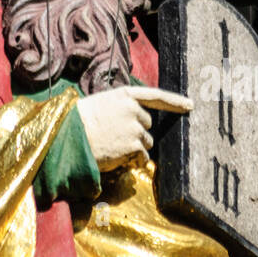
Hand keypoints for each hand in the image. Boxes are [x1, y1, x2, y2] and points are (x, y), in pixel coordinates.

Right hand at [76, 85, 191, 171]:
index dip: (174, 101)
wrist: (67, 137)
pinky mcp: (134, 146)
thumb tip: (140, 123)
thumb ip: (123, 108)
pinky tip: (115, 156)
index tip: (190, 105)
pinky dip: (132, 160)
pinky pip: (141, 157)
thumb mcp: (103, 104)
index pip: (156, 96)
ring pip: (145, 143)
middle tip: (114, 136)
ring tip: (112, 146)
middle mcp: (133, 110)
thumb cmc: (80, 122)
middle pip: (148, 125)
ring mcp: (135, 128)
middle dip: (136, 132)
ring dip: (134, 148)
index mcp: (125, 95)